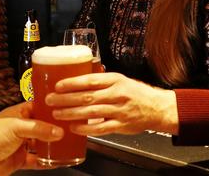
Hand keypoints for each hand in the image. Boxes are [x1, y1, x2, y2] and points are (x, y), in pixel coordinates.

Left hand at [0, 102, 62, 175]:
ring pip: (41, 144)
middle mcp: (20, 128)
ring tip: (66, 145)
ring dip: (51, 146)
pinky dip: (45, 162)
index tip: (65, 109)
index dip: (51, 108)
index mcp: (19, 113)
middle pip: (42, 127)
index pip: (39, 107)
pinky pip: (36, 160)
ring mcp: (20, 144)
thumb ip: (39, 129)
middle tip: (70, 128)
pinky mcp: (19, 159)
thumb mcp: (17, 127)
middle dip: (55, 129)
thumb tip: (58, 132)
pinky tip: (55, 161)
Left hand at [46, 72, 177, 136]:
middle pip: (87, 96)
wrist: (157, 107)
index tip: (58, 85)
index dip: (72, 83)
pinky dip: (85, 128)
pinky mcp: (121, 125)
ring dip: (72, 113)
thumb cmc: (136, 93)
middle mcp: (117, 94)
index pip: (90, 80)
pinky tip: (74, 127)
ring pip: (91, 112)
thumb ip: (102, 81)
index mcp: (116, 80)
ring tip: (57, 114)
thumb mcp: (121, 80)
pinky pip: (100, 128)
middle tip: (51, 100)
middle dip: (66, 99)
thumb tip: (79, 80)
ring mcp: (119, 110)